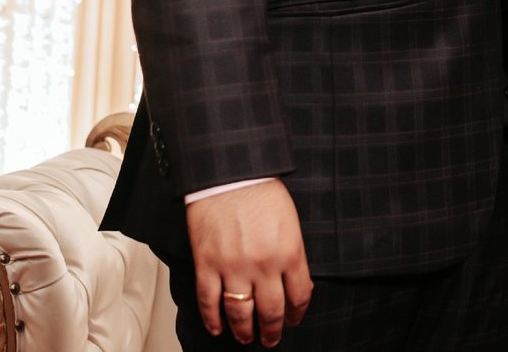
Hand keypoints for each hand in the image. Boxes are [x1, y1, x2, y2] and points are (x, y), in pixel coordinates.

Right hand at [186, 179, 312, 346]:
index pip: (299, 296)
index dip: (297, 314)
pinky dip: (213, 319)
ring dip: (244, 331)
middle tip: (271, 338)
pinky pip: (209, 302)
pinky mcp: (208, 264)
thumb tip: (293, 280)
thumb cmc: (260, 189)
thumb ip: (292, 252)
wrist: (229, 172)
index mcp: (290, 252)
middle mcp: (264, 265)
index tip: (293, 320)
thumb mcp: (290, 221)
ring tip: (246, 337)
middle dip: (273, 331)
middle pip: (272, 312)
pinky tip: (217, 327)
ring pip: (241, 314)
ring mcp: (234, 267)